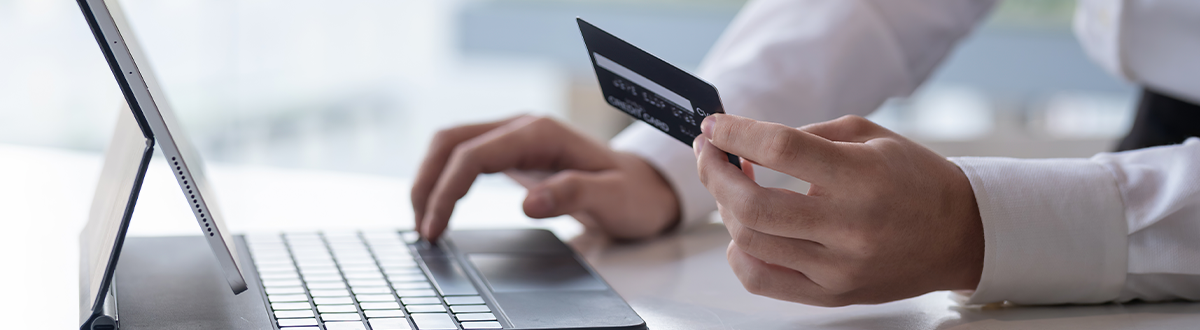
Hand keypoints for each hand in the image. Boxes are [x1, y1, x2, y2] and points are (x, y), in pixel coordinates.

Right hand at [411, 115, 679, 240]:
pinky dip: (444, 179)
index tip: (435, 226)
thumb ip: (573, 195)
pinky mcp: (513, 153)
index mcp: (541, 134)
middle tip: (420, 227)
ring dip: (430, 179)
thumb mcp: (613, 199)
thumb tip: (528, 203)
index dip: (446, 190)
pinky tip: (440, 206)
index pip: (473, 154)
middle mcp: (523, 128)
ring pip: (452, 146)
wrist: (648, 187)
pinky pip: (465, 158)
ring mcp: (516, 138)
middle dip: (426, 182)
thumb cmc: (634, 194)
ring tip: (423, 221)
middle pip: (451, 141)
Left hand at [694, 114, 982, 305]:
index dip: (736, 134)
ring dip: (725, 208)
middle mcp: (849, 226)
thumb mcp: (870, 136)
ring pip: (750, 242)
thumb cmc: (914, 180)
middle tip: (710, 154)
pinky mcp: (832, 294)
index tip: (715, 126)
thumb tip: (745, 141)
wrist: (961, 234)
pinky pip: (762, 281)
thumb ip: (807, 135)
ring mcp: (839, 267)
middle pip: (752, 205)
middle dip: (715, 174)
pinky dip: (739, 254)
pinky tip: (743, 231)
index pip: (781, 149)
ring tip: (732, 187)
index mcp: (861, 177)